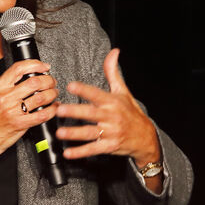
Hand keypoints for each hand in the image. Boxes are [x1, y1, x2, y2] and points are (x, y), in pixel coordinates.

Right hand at [0, 58, 58, 175]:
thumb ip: (7, 86)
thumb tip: (28, 77)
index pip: (19, 68)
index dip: (36, 64)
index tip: (44, 67)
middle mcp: (5, 97)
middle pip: (34, 81)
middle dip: (48, 80)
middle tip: (52, 82)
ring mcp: (12, 111)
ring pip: (41, 97)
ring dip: (52, 94)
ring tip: (54, 94)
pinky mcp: (19, 124)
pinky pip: (42, 114)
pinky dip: (52, 110)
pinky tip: (54, 108)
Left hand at [55, 48, 161, 167]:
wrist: (145, 137)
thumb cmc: (131, 112)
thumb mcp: (123, 91)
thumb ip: (113, 72)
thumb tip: (113, 52)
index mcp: (112, 102)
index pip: (96, 94)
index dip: (84, 89)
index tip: (71, 85)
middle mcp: (111, 117)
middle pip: (91, 114)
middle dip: (75, 112)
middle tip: (59, 110)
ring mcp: (110, 133)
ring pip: (90, 133)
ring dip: (74, 134)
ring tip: (60, 133)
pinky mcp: (109, 146)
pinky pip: (93, 149)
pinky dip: (80, 152)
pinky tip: (68, 153)